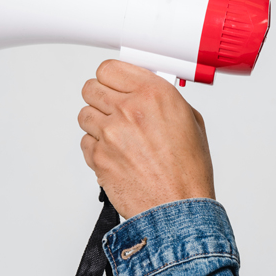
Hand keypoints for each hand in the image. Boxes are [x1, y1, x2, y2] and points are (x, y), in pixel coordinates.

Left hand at [78, 60, 214, 218]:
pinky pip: (85, 142)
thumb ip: (165, 99)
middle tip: (113, 107)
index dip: (112, 77)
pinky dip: (96, 146)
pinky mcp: (98, 157)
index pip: (110, 68)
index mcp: (154, 94)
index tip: (115, 82)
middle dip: (102, 96)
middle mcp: (129, 110)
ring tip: (116, 134)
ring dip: (97, 122)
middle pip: (91, 87)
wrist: (178, 207)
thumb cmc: (188, 171)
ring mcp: (110, 134)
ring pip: (84, 114)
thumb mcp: (190, 120)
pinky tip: (115, 153)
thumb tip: (148, 91)